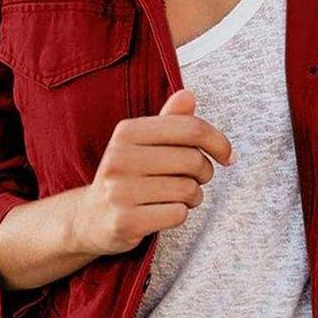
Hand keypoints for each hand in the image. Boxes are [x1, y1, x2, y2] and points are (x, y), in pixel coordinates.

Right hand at [70, 88, 234, 256]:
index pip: (190, 128)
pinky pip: (177, 214)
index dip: (218, 142)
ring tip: (180, 198)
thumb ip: (168, 121)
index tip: (227, 155)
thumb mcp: (142, 144)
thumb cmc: (127, 176)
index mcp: (127, 132)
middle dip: (205, 173)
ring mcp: (119, 191)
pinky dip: (180, 214)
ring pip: (188, 190)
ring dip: (194, 197)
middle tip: (197, 180)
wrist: (90, 218)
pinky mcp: (125, 221)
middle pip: (193, 160)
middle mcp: (119, 158)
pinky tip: (165, 212)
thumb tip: (188, 96)